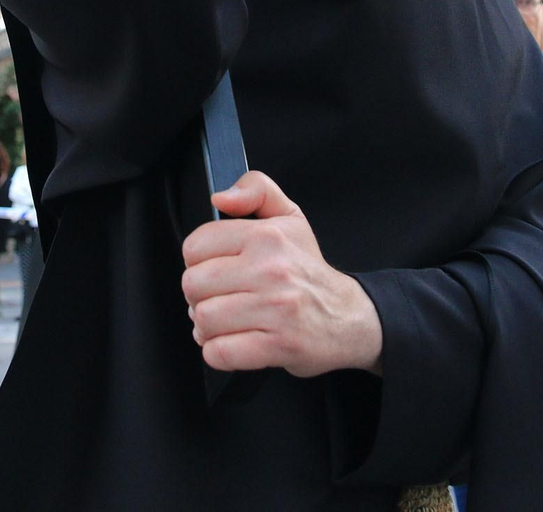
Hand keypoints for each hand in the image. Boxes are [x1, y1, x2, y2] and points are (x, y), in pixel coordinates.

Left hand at [180, 172, 381, 377]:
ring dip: (207, 326)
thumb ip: (255, 190)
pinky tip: (234, 341)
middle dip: (200, 295)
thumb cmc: (309, 269)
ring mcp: (276, 310)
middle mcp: (271, 270)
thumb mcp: (289, 216)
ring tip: (226, 320)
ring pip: (203, 319)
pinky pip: (220, 352)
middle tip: (219, 296)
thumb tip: (221, 197)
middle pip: (193, 284)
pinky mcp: (278, 346)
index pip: (196, 246)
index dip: (198, 260)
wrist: (349, 317)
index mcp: (268, 236)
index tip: (215, 267)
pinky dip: (218, 352)